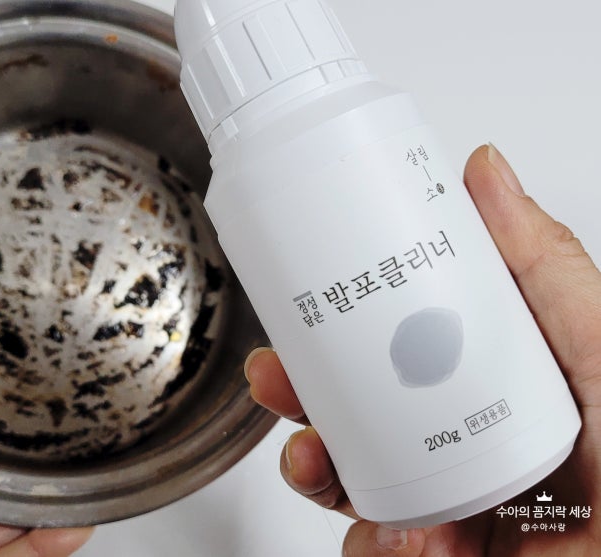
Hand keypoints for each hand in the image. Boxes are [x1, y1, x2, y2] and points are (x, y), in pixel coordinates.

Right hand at [244, 144, 600, 555]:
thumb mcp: (595, 346)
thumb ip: (543, 267)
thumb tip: (486, 174)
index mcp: (488, 384)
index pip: (401, 346)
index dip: (346, 325)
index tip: (309, 302)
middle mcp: (461, 440)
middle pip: (358, 409)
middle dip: (304, 393)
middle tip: (279, 376)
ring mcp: (448, 505)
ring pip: (350, 478)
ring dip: (314, 465)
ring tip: (313, 458)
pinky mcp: (436, 553)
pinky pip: (374, 546)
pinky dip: (370, 543)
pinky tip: (393, 537)